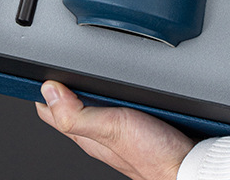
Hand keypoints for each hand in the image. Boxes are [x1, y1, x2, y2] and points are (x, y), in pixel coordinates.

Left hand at [36, 81, 194, 179]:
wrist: (191, 168)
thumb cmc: (156, 157)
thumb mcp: (112, 128)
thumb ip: (77, 114)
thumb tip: (49, 91)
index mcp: (85, 135)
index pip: (50, 110)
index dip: (42, 88)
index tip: (38, 70)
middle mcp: (97, 134)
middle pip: (70, 104)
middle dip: (64, 83)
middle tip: (61, 62)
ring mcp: (117, 131)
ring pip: (93, 104)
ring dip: (90, 86)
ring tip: (84, 67)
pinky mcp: (137, 127)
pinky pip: (117, 105)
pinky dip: (114, 92)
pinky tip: (119, 84)